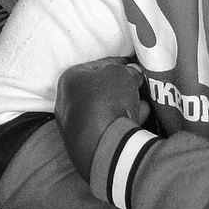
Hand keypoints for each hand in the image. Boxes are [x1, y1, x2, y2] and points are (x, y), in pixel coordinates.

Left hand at [55, 58, 150, 177]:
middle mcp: (66, 103)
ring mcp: (75, 127)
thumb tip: (133, 74)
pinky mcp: (87, 144)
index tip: (132, 66)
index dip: (117, 63)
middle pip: (98, 90)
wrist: (103, 144)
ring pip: (104, 110)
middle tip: (138, 85)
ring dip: (123, 105)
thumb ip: (127, 70)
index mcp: (68, 80)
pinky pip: (108, 127)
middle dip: (120, 87)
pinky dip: (122, 121)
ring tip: (142, 102)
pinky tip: (138, 118)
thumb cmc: (107, 100)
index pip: (96, 66)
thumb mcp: (121, 73)